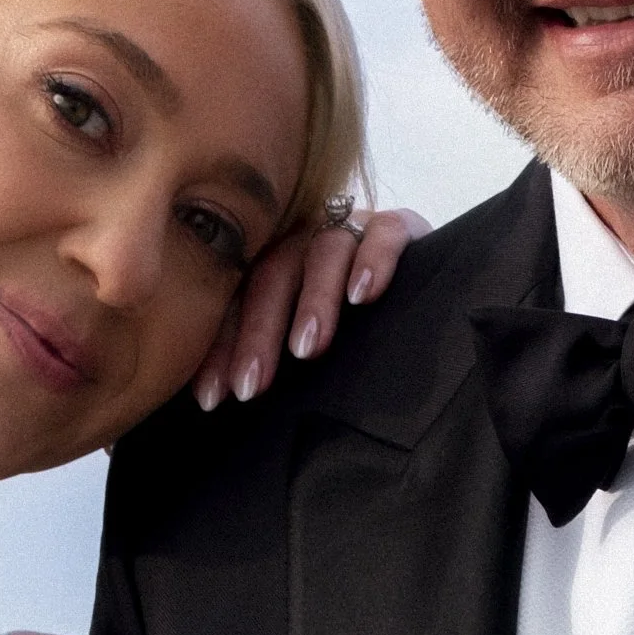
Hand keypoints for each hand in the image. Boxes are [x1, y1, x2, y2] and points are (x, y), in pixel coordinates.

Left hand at [192, 204, 430, 411]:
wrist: (419, 298)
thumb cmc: (351, 331)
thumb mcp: (303, 348)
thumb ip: (269, 363)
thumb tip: (223, 406)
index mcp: (270, 266)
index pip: (235, 301)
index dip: (221, 349)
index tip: (214, 398)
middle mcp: (304, 241)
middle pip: (271, 276)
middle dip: (258, 334)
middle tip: (250, 386)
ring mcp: (349, 230)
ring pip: (323, 252)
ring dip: (313, 301)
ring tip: (307, 349)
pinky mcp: (397, 228)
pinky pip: (384, 234)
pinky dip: (373, 261)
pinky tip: (364, 295)